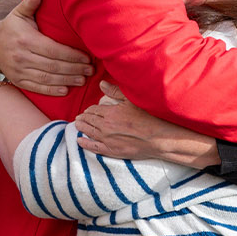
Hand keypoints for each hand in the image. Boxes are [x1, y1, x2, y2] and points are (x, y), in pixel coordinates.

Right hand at [0, 0, 92, 95]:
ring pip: (46, 78)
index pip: (53, 50)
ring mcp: (18, 71)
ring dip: (67, 81)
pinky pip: (36, 88)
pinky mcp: (18, 81)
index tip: (87, 58)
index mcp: (25, 40)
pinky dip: (51, 91)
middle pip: (53, 65)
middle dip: (74, 69)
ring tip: (83, 80)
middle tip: (90, 70)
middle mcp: (21, 57)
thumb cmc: (11, 27)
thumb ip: (29, 4)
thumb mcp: (18, 13)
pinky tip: (65, 91)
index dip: (71, 55)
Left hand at [74, 82, 221, 166]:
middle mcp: (105, 126)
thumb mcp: (132, 100)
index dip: (89, 109)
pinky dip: (84, 143)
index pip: (93, 110)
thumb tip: (101, 84)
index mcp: (109, 112)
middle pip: (89, 120)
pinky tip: (79, 140)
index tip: (89, 110)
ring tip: (78, 124)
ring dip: (81, 127)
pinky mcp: (111, 151)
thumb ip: (115, 92)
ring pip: (88, 132)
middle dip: (83, 117)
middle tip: (79, 116)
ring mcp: (107, 140)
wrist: (159, 138)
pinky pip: (93, 147)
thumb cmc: (149, 117)